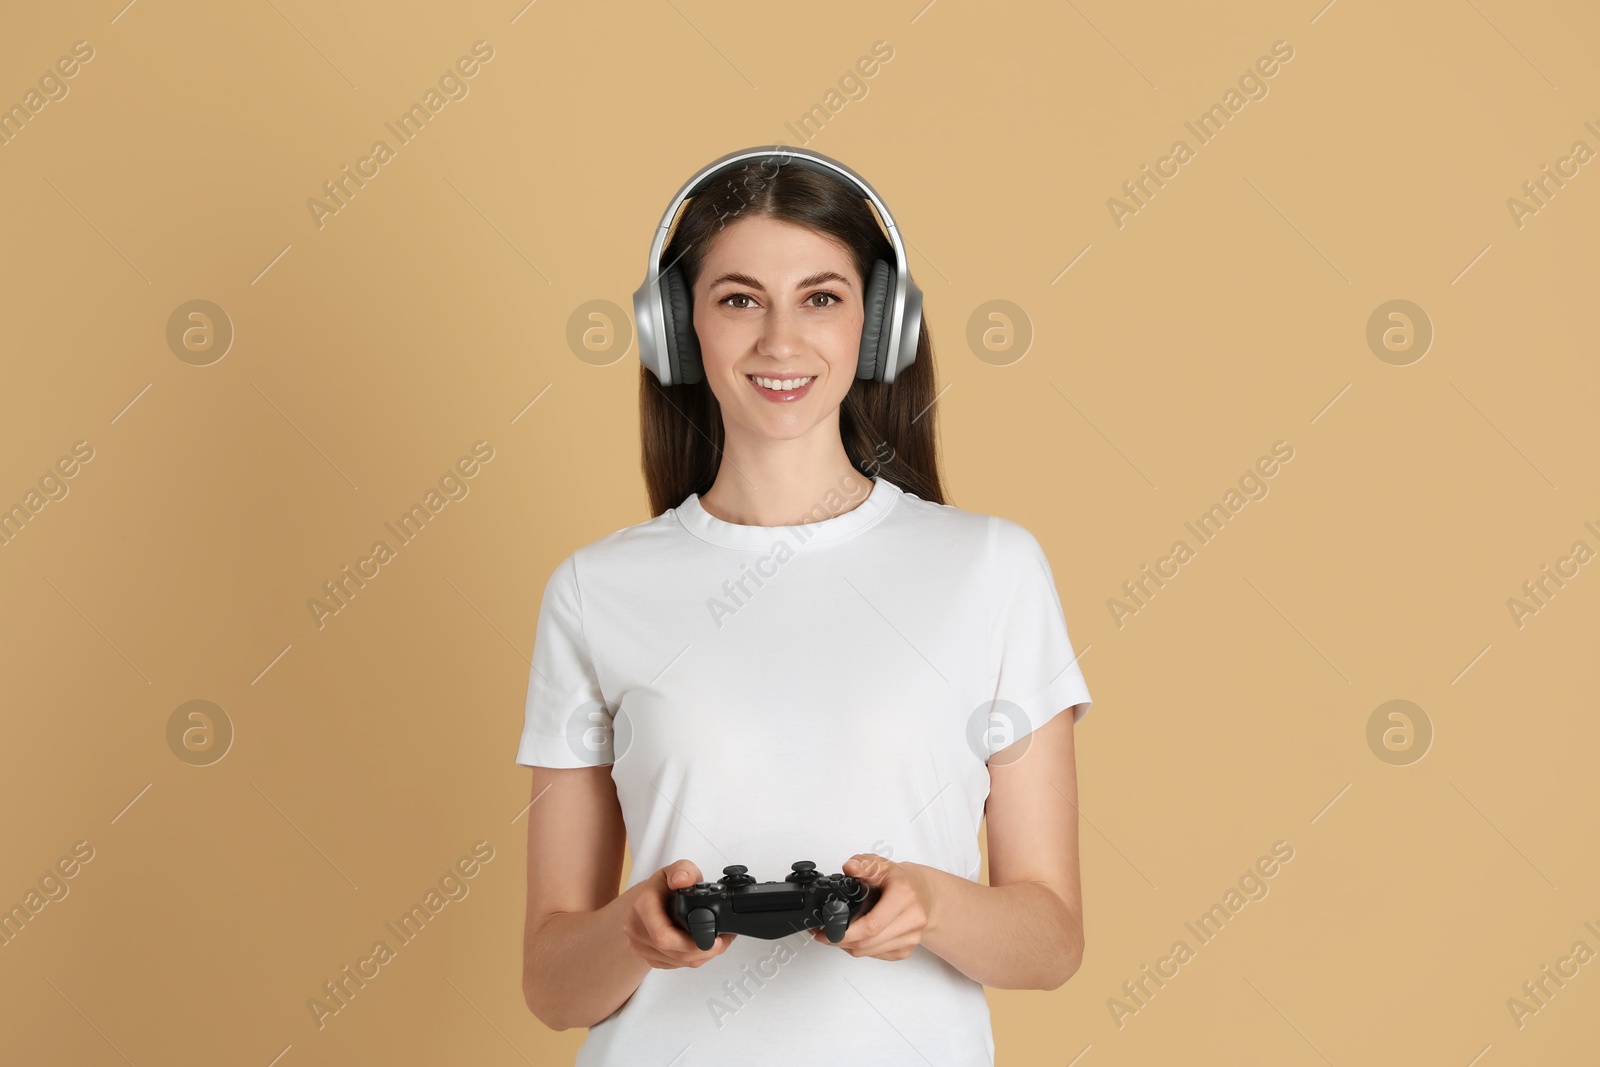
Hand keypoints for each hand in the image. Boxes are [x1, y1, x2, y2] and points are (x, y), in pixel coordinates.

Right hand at [621, 859, 734, 969]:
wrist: (650, 899)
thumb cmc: (665, 885)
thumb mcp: (678, 869)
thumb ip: (684, 870)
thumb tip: (681, 880)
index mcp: (642, 907)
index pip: (664, 936)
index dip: (692, 943)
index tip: (715, 939)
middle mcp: (637, 930)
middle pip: (674, 953)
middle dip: (704, 950)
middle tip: (723, 941)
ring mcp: (641, 946)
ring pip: (677, 962)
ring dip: (702, 956)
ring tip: (717, 941)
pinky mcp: (649, 957)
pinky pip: (675, 965)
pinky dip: (693, 958)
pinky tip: (702, 946)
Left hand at [812, 854, 937, 960]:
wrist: (923, 894)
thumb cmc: (900, 880)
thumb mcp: (880, 864)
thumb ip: (863, 864)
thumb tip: (850, 868)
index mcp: (904, 896)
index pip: (872, 924)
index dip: (845, 931)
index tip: (827, 929)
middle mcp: (912, 919)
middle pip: (869, 942)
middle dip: (840, 940)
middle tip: (822, 934)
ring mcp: (911, 937)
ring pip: (870, 951)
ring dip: (848, 946)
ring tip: (834, 934)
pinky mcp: (907, 949)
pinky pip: (877, 955)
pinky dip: (861, 949)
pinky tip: (853, 938)